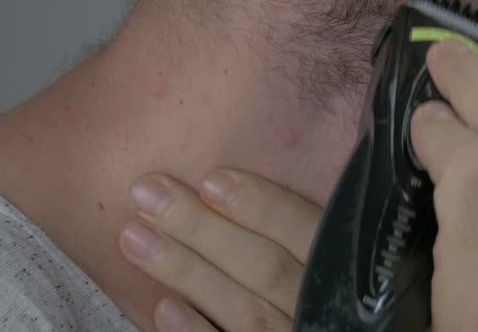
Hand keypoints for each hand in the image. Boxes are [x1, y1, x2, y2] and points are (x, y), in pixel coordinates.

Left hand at [118, 169, 322, 331]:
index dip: (263, 206)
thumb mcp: (330, 250)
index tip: (212, 178)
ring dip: (186, 271)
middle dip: (202, 228)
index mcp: (343, 265)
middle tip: (147, 193)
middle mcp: (319, 304)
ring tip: (134, 236)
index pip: (308, 232)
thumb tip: (238, 167)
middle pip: (265, 267)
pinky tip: (164, 307)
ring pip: (244, 309)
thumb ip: (305, 220)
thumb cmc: (320, 283)